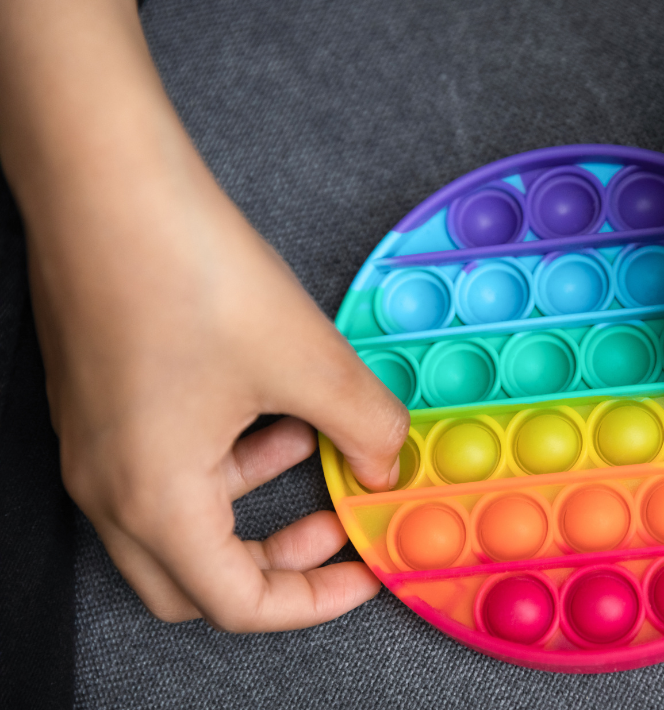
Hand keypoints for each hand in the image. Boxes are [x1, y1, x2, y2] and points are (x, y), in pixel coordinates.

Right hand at [1, 0, 406, 628]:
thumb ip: (363, 426)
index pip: (238, 603)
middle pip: (196, 579)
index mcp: (154, 500)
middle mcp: (109, 487)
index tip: (364, 570)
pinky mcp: (97, 403)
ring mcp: (94, 445)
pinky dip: (225, 456)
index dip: (314, 602)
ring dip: (253, 499)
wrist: (105, 183)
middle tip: (334, 530)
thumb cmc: (189, 272)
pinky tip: (273, 406)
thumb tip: (388, 461)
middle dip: (277, 564)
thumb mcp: (307, 361)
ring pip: (181, 519)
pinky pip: (164, 464)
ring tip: (316, 447)